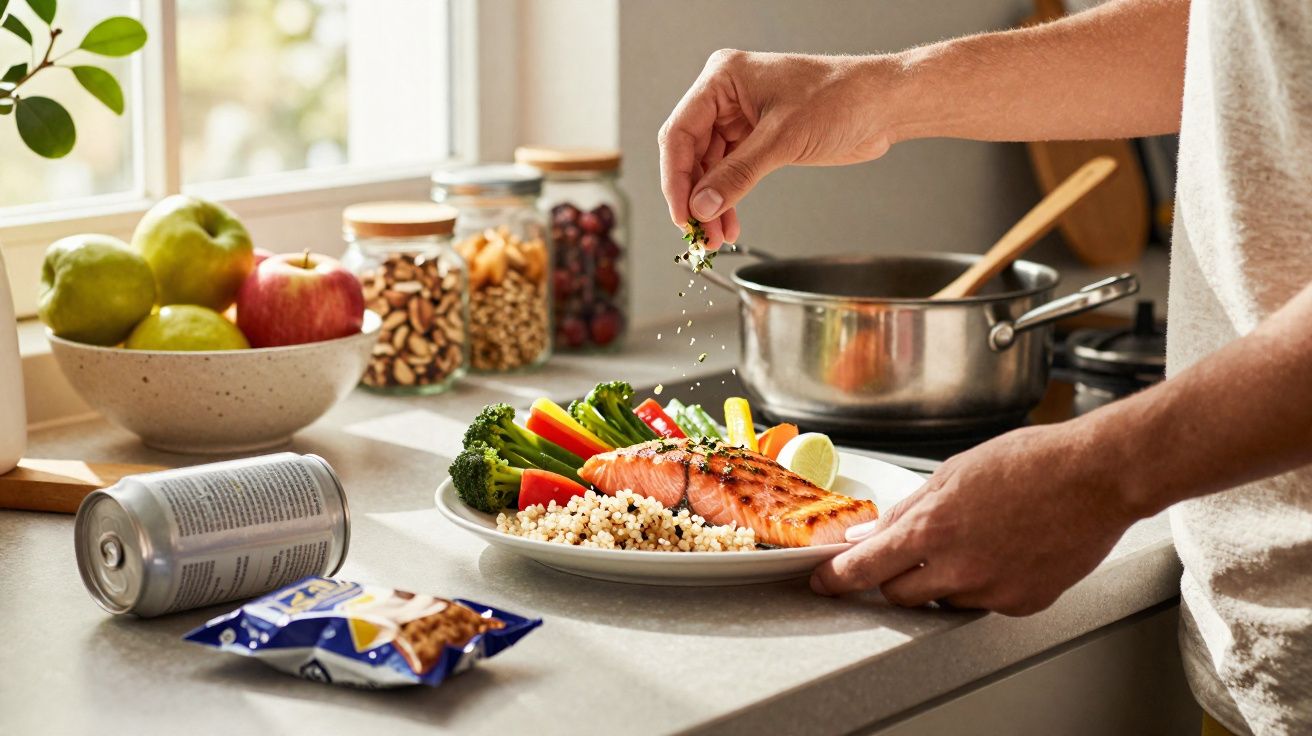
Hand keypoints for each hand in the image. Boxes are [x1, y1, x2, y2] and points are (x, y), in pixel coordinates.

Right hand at [658, 50, 898, 248]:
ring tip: (714, 237)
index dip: (676, 179)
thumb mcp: (783, 138)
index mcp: (723, 79)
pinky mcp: (758, 139)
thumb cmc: (841, 97)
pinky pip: (731, 173)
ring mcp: (741, 118)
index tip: (682, 214)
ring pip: (710, 169)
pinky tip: (729, 222)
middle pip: (691, 154)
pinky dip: (729, 200)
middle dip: (694, 197)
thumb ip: (738, 174)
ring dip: (711, 205)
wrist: (883, 105)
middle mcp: (727, 96)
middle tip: (698, 233)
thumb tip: (702, 205)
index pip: (679, 132)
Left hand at [810, 423, 1139, 615]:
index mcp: (933, 527)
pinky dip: (983, 584)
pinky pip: (983, 603)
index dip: (838, 578)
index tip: (825, 582)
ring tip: (974, 540)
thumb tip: (869, 533)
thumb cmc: (1032, 463)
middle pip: (898, 593)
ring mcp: (991, 590)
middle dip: (893, 576)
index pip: (865, 567)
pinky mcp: (1022, 603)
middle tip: (907, 555)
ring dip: (942, 580)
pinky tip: (1003, 551)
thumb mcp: (953, 473)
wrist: (1097, 477)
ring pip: (942, 600)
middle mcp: (958, 567)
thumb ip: (907, 509)